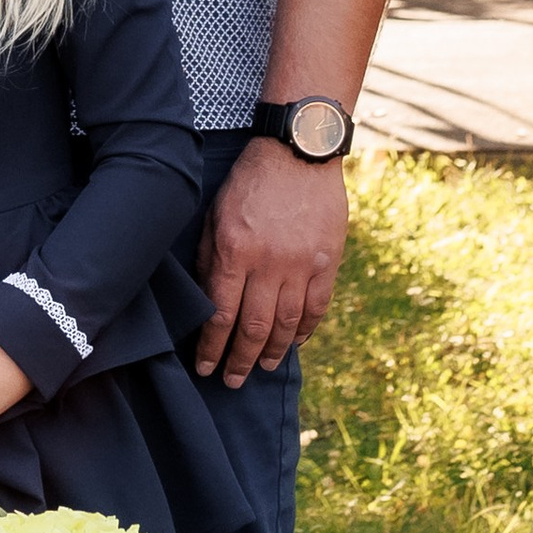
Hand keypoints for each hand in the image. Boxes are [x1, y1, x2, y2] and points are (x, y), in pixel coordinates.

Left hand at [196, 139, 348, 383]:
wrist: (299, 152)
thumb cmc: (249, 182)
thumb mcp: (215, 215)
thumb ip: (210, 259)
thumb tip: (207, 302)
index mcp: (235, 251)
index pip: (220, 314)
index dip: (211, 346)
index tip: (204, 366)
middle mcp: (269, 263)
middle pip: (253, 327)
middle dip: (240, 360)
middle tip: (232, 381)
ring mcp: (302, 264)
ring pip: (286, 323)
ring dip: (273, 351)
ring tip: (263, 369)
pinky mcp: (328, 261)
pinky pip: (317, 306)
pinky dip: (306, 330)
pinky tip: (294, 343)